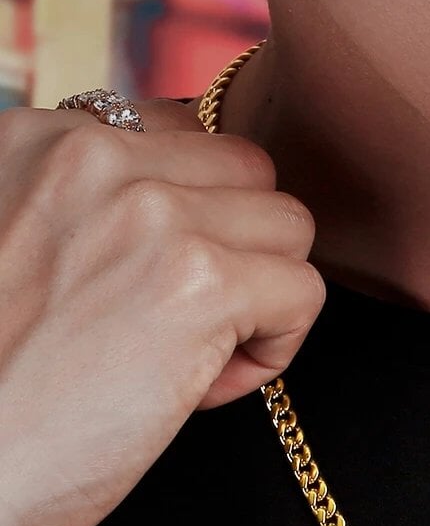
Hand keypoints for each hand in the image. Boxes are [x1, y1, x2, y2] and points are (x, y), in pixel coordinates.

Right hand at [0, 99, 323, 525]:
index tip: (149, 283)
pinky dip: (273, 351)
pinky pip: (304, 292)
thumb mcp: (16, 251)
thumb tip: (198, 213)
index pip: (184, 134)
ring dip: (259, 298)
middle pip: (250, 171)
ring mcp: (148, 213)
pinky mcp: (197, 283)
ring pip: (289, 227)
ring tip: (185, 360)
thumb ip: (89, 209)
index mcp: (37, 138)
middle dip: (238, 249)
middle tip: (177, 325)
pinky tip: (200, 392)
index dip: (196, 213)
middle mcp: (90, 155)